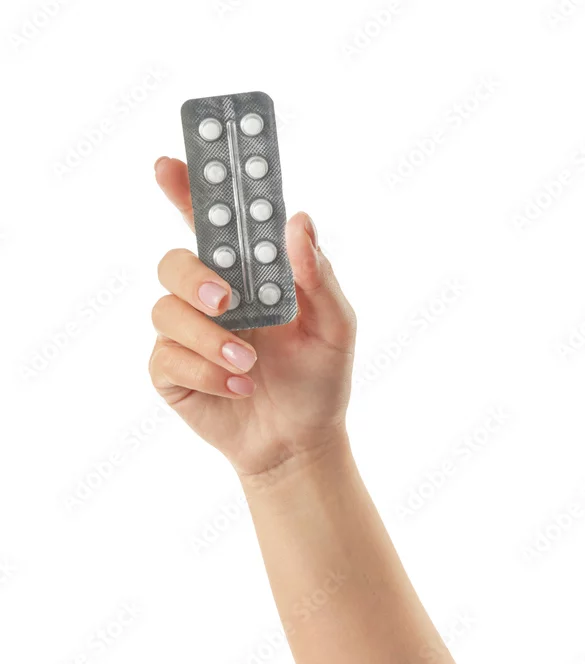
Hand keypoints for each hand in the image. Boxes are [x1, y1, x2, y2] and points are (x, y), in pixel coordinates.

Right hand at [149, 157, 355, 478]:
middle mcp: (210, 297)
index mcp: (247, 275)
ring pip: (167, 312)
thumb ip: (319, 277)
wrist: (299, 443)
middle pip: (173, 262)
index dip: (186, 188)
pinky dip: (206, 373)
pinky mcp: (171, 373)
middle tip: (226, 301)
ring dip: (211, 340)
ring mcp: (186, 335)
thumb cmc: (318, 381)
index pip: (210, 222)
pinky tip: (238, 388)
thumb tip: (299, 222)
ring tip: (250, 366)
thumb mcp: (335, 327)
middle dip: (194, 276)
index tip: (169, 164)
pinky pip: (167, 358)